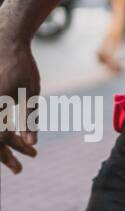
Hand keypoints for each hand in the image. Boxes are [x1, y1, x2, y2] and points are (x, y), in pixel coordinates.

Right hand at [0, 29, 40, 173]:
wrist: (6, 41)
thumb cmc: (21, 66)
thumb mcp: (29, 92)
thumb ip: (29, 118)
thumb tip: (31, 142)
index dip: (6, 157)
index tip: (19, 169)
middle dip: (6, 154)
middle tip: (20, 168)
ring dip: (9, 142)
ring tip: (29, 151)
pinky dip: (7, 129)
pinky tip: (19, 137)